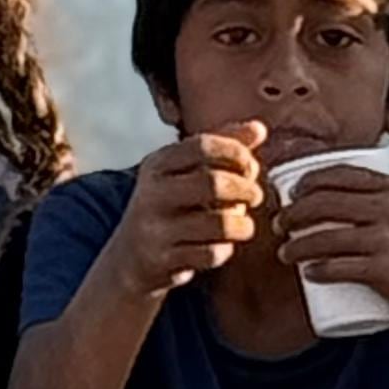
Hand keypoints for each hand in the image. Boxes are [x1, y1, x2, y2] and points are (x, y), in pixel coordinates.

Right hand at [109, 127, 266, 294]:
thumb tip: (259, 128)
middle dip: (244, 189)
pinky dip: (225, 249)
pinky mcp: (162, 260)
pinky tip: (223, 245)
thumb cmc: (169, 206)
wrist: (129, 257)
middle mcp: (151, 193)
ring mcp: (154, 228)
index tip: (249, 164)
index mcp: (157, 164)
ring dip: (242, 225)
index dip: (235, 151)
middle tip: (255, 195)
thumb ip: (222, 147)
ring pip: (218, 223)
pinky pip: (210, 253)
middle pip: (213, 183)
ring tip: (245, 225)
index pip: (203, 145)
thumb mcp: (185, 172)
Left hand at [270, 163, 388, 334]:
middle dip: (294, 212)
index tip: (292, 191)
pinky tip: (308, 272)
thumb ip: (384, 202)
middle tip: (280, 224)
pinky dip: (318, 270)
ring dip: (297, 246)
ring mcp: (387, 240)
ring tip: (285, 253)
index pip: (341, 174)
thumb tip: (339, 200)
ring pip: (326, 237)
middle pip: (325, 203)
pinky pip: (340, 267)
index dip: (309, 180)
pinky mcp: (384, 270)